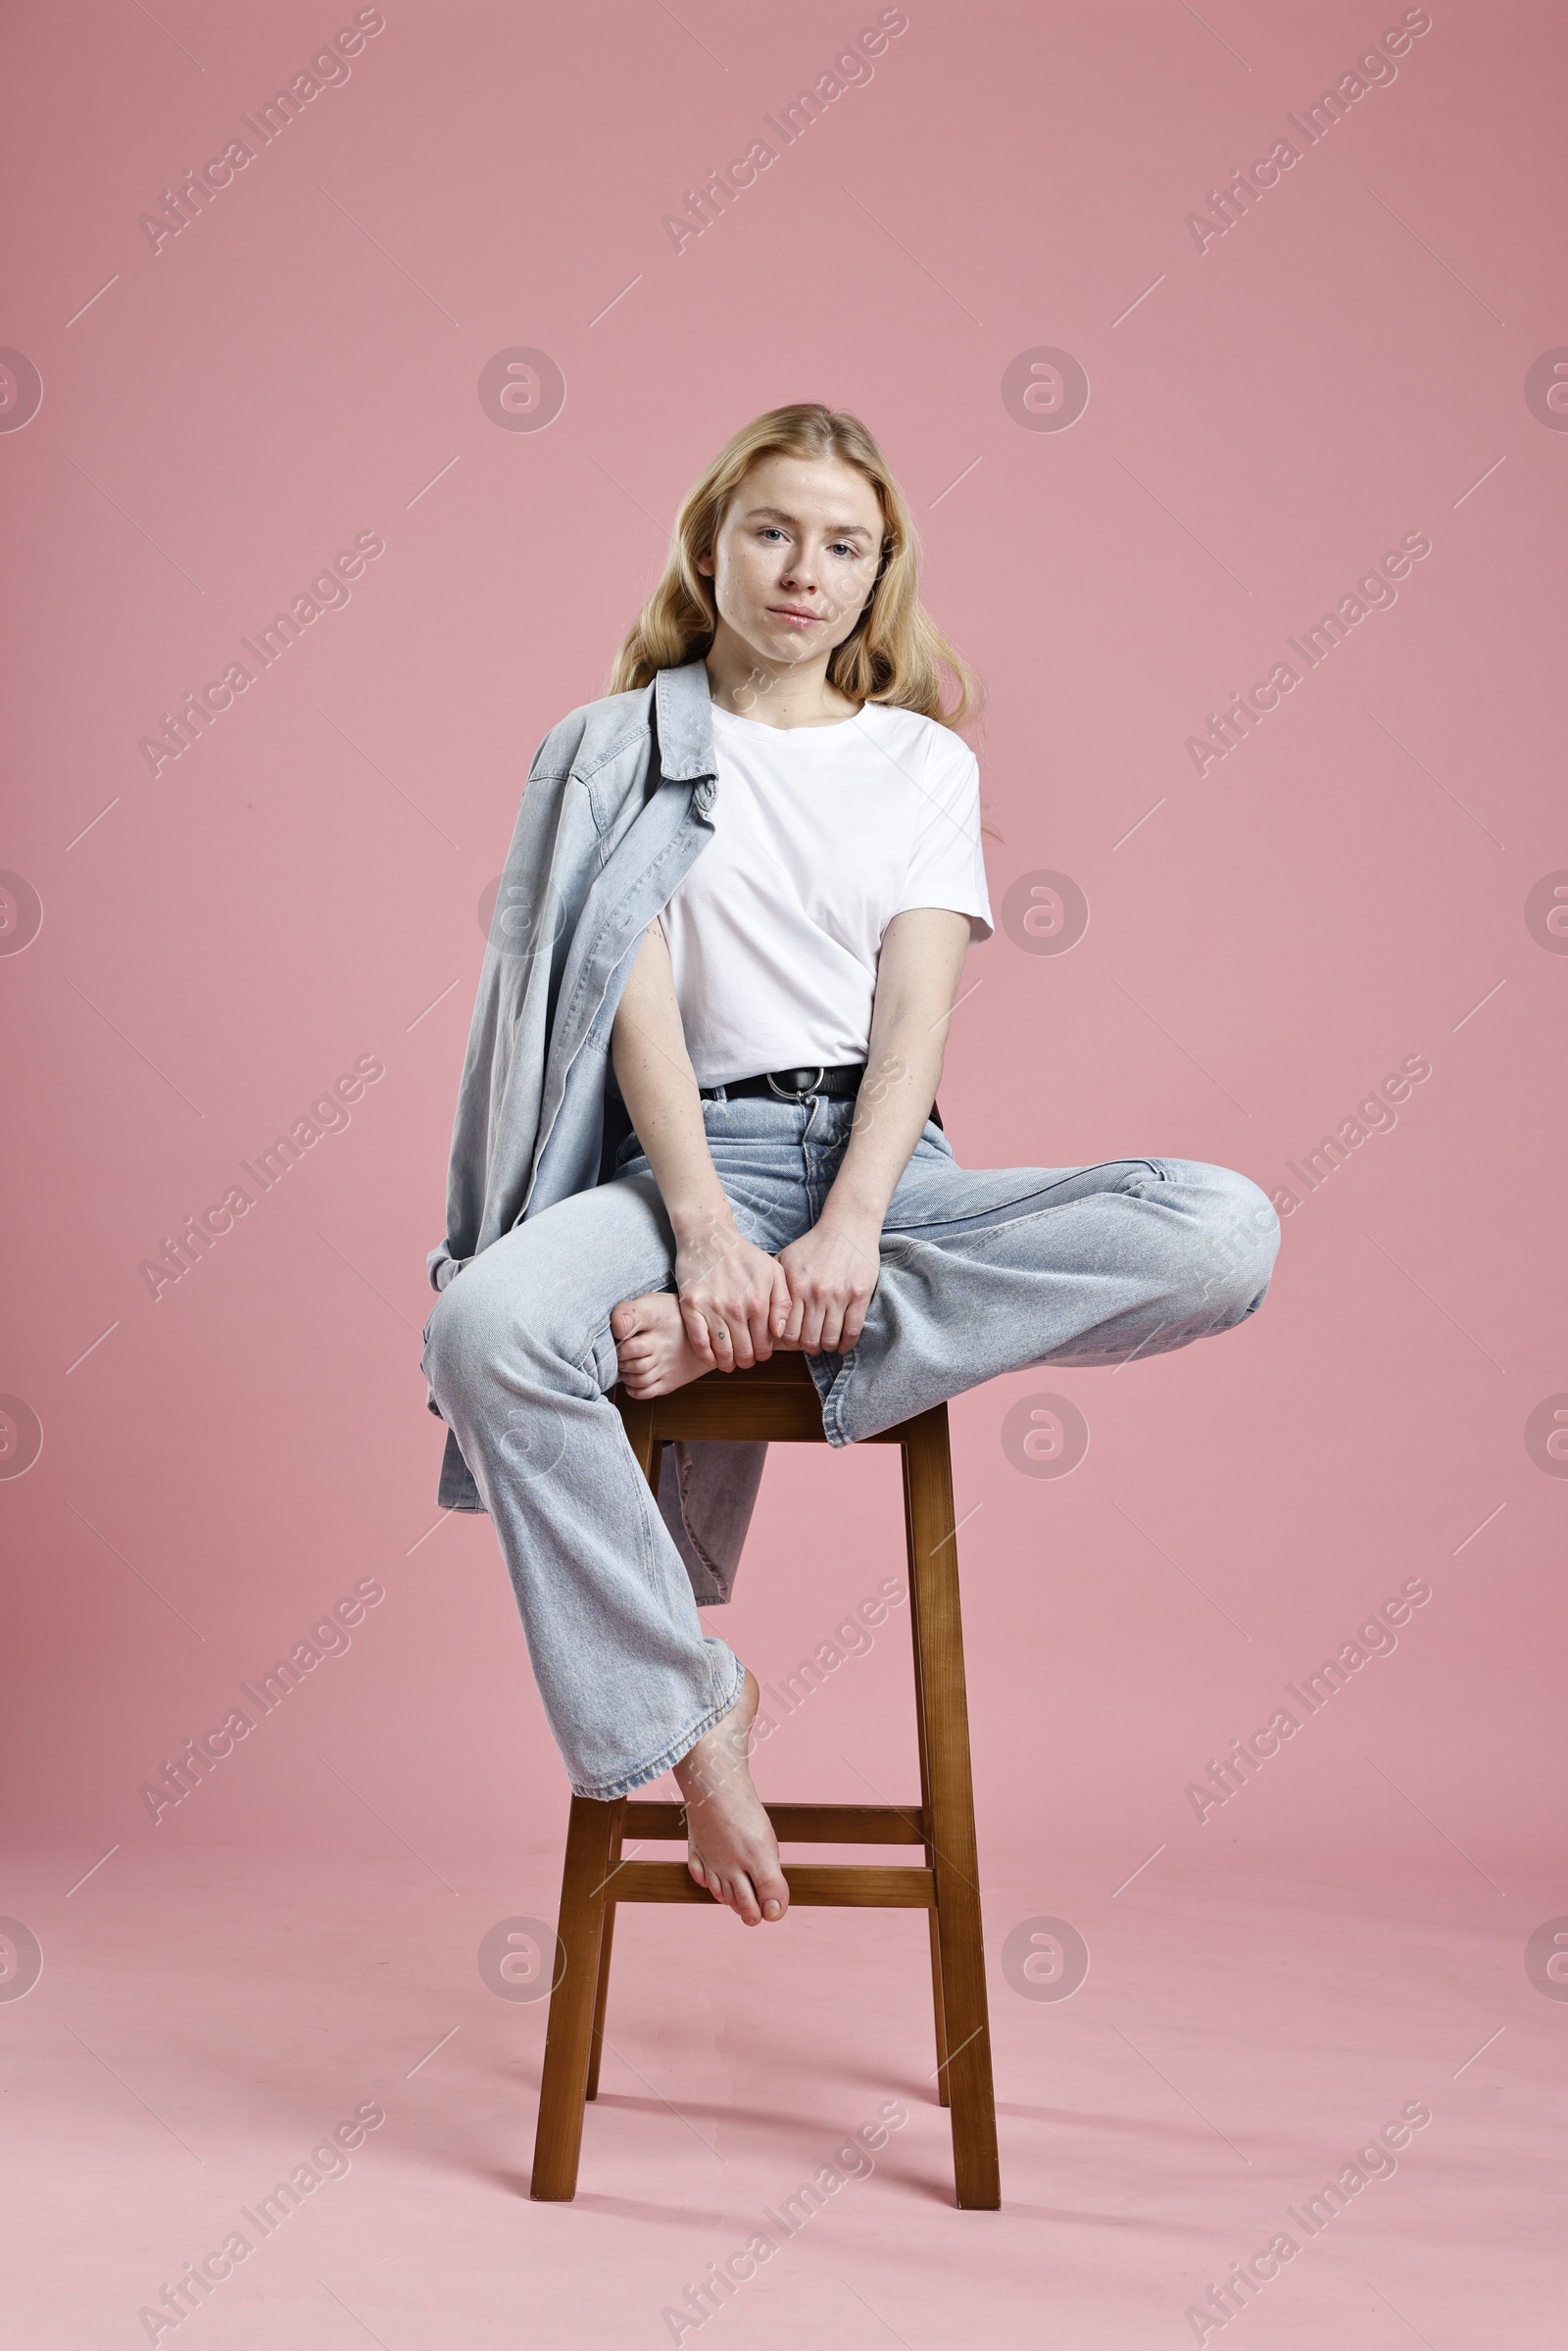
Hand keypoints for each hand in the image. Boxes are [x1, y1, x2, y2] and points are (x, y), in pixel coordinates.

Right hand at [674, 1213, 790, 1372]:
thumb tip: (779, 1332)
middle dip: (746, 1361)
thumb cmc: (743, 1254)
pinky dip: (705, 1356)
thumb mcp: (773, 1271)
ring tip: (728, 1362)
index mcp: (758, 1302)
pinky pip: (699, 1342)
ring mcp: (712, 1308)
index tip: (759, 1353)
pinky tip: (710, 1358)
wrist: (708, 1236)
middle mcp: (736, 1308)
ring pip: (722, 1352)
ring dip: (727, 1363)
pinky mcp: (691, 1307)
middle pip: (744, 1353)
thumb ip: (782, 1302)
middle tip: (744, 1360)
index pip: (764, 1344)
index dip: (763, 1354)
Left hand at [775, 1213, 882, 1353]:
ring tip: (826, 1343)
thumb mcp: (786, 1259)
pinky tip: (842, 1344)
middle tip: (811, 1345)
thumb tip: (764, 1316)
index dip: (790, 1342)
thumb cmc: (815, 1245)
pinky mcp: (860, 1295)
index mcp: (795, 1286)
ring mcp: (839, 1295)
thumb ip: (775, 1287)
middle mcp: (815, 1293)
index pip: (787, 1331)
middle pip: (809, 1339)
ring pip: (830, 1338)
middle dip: (809, 1347)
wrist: (847, 1227)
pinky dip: (846, 1343)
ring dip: (827, 1346)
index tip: (794, 1341)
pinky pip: (853, 1330)